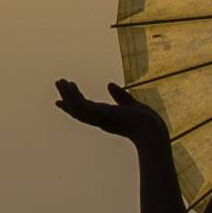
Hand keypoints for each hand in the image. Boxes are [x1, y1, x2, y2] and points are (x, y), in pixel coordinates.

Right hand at [53, 79, 172, 149]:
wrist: (152, 131)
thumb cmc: (148, 123)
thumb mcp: (132, 106)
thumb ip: (121, 96)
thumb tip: (109, 84)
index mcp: (107, 119)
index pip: (87, 112)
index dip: (74, 106)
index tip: (61, 101)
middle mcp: (100, 120)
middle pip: (78, 110)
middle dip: (67, 98)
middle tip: (59, 84)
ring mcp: (99, 118)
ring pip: (76, 107)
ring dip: (67, 94)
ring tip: (60, 80)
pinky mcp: (99, 114)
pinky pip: (80, 104)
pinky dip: (73, 95)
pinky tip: (70, 84)